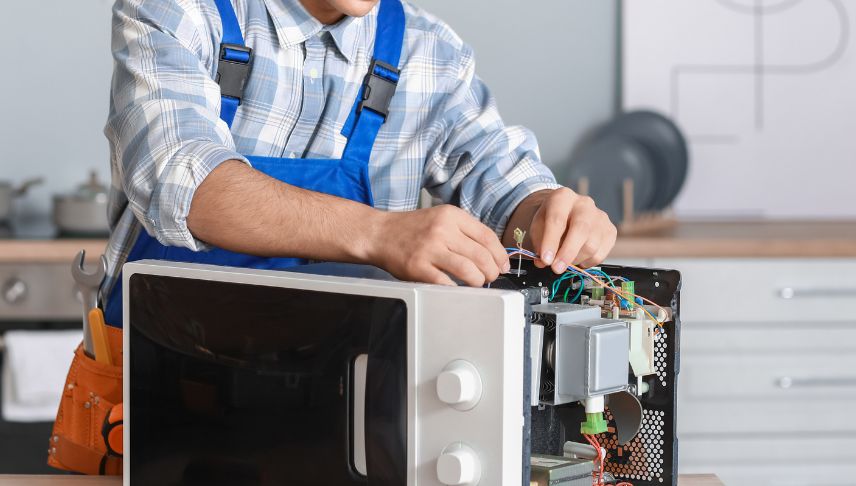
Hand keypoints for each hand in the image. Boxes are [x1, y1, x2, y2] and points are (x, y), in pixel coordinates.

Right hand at [368, 205, 510, 285]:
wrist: (379, 233)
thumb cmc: (412, 229)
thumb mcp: (441, 218)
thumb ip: (465, 231)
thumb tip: (492, 253)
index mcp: (451, 215)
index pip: (487, 236)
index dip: (500, 255)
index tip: (503, 265)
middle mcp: (442, 230)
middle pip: (482, 256)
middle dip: (492, 272)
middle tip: (490, 277)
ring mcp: (429, 249)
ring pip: (469, 271)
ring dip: (478, 282)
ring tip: (476, 283)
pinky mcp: (418, 267)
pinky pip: (447, 284)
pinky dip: (457, 289)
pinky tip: (458, 288)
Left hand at [519, 188, 616, 272]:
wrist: (567, 213)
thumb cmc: (551, 220)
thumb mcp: (538, 227)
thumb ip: (539, 244)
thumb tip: (543, 262)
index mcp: (563, 198)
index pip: (557, 219)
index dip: (551, 242)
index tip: (546, 260)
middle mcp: (584, 204)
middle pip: (581, 230)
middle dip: (568, 253)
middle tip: (557, 269)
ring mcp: (600, 216)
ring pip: (591, 245)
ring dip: (575, 260)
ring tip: (565, 260)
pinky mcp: (610, 230)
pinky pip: (601, 254)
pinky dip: (587, 262)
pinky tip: (578, 257)